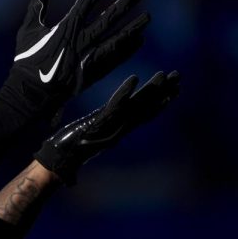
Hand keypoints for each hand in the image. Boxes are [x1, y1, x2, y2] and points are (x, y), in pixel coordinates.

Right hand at [6, 0, 149, 115]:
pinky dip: (128, 49)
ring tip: (148, 17)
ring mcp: (90, 58)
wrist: (32, 94)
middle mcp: (82, 42)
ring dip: (133, 27)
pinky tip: (138, 40)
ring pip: (118, 39)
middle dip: (125, 4)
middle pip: (109, 19)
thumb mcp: (28, 29)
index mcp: (66, 29)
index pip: (85, 2)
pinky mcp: (94, 73)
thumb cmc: (27, 59)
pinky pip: (116, 58)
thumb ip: (37, 4)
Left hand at [34, 71, 179, 184]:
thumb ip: (90, 141)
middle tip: (178, 77)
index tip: (172, 94)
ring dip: (151, 89)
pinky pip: (114, 105)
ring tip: (165, 75)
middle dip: (163, 92)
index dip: (158, 104)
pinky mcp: (100, 122)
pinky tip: (134, 78)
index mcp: (117, 131)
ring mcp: (111, 125)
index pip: (143, 115)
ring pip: (136, 104)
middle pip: (146, 107)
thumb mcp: (84, 144)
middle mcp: (119, 128)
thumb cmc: (68, 156)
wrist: (59, 163)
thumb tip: (95, 137)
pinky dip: (124, 92)